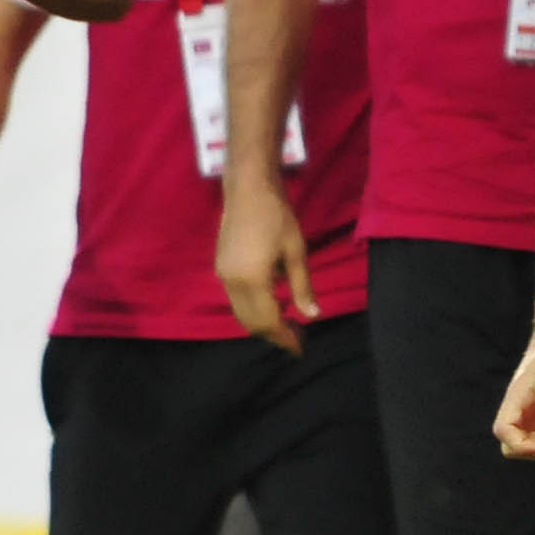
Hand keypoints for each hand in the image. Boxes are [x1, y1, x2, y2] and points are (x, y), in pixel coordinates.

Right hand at [217, 177, 314, 354]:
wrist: (247, 187)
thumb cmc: (277, 215)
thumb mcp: (296, 251)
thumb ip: (302, 286)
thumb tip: (313, 315)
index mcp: (252, 280)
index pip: (268, 321)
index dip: (285, 337)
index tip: (300, 347)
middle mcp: (232, 283)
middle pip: (251, 323)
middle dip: (273, 334)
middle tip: (297, 337)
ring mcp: (223, 275)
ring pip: (241, 313)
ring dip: (262, 322)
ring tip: (288, 321)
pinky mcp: (221, 267)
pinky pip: (236, 299)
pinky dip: (254, 308)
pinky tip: (273, 300)